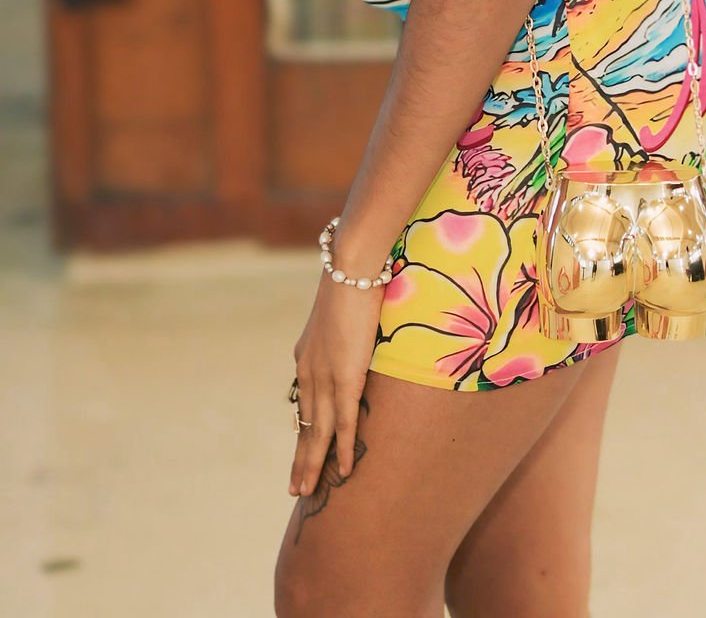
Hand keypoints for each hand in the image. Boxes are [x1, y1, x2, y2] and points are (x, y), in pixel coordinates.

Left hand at [289, 268, 385, 496]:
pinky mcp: (345, 376)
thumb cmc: (353, 281)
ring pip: (317, 431)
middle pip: (303, 424)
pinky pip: (343, 421)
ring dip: (313, 464)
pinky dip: (342, 447)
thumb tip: (356, 334)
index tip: (300, 455)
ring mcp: (326, 375)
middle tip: (295, 490)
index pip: (303, 403)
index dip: (302, 431)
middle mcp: (309, 370)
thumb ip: (345, 333)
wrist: (351, 267)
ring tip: (308, 492)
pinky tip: (343, 469)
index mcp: (307, 355)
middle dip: (300, 458)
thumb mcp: (343, 314)